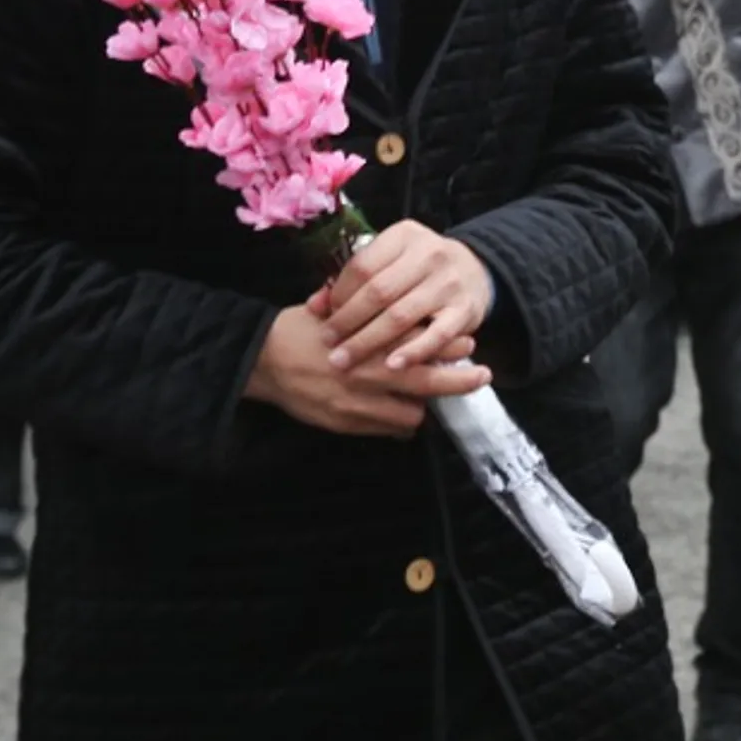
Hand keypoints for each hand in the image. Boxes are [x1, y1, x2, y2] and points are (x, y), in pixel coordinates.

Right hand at [245, 304, 478, 437]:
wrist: (259, 362)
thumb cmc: (299, 329)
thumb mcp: (335, 310)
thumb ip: (370, 313)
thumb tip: (407, 310)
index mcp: (365, 338)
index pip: (419, 342)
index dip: (448, 344)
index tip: (467, 342)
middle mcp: (365, 372)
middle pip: (426, 381)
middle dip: (458, 380)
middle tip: (481, 376)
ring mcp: (356, 402)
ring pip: (412, 413)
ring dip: (424, 404)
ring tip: (429, 394)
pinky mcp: (346, 423)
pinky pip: (389, 430)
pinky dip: (401, 422)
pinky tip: (404, 411)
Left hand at [309, 219, 495, 378]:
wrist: (474, 271)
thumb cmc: (418, 270)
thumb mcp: (390, 262)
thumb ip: (352, 281)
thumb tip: (313, 306)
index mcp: (404, 236)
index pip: (362, 266)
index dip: (339, 295)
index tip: (325, 317)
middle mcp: (430, 254)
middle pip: (378, 291)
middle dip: (348, 322)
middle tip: (328, 346)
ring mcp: (449, 282)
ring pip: (401, 315)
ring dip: (370, 341)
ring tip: (345, 360)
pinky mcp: (466, 309)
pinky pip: (437, 335)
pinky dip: (413, 352)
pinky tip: (392, 366)